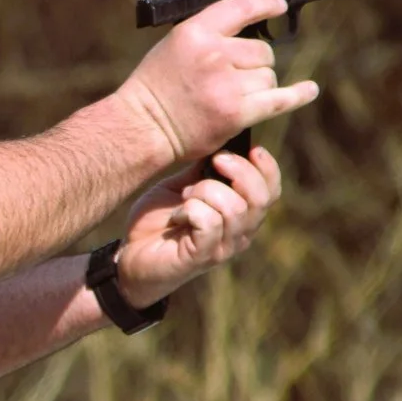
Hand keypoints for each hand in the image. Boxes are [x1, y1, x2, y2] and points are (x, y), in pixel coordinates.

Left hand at [113, 145, 283, 305]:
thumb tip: (218, 143)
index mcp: (242, 215)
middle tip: (215, 162)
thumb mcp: (181, 187)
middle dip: (239, 171)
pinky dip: (191, 210)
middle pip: (262, 198)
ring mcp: (224, 247)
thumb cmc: (157, 222)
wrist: (129, 257)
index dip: (267, 167)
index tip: (251, 148)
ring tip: (185, 197)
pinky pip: (210, 222)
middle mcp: (241, 233)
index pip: (272, 191)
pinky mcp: (202, 256)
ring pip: (235, 208)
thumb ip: (202, 171)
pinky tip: (177, 216)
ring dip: (206, 192)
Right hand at [115, 0, 319, 165]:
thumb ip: (209, 35)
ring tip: (231, 98)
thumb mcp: (173, 47)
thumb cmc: (154, 89)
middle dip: (254, 64)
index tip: (279, 6)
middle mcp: (213, 54)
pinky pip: (279, 100)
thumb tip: (253, 34)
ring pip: (268, 77)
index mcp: (194, 32)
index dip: (266, 5)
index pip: (242, 8)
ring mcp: (226, 84)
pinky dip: (298, 95)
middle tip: (232, 79)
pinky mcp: (236, 112)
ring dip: (258, 87)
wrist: (141, 128)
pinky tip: (309, 89)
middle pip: (262, 51)